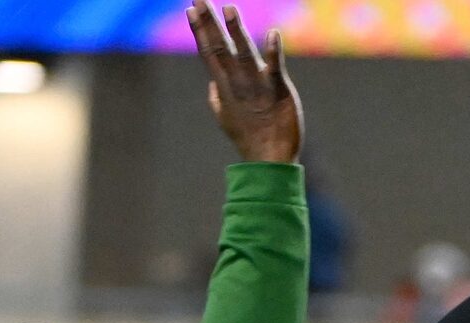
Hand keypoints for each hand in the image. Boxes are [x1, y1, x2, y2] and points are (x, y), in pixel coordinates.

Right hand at [189, 4, 302, 163]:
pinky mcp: (279, 90)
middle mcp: (238, 83)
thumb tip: (212, 84)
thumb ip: (217, 98)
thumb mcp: (226, 118)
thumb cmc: (248, 138)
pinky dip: (273, 52)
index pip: (209, 53)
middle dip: (209, 24)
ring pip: (244, 53)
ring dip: (237, 31)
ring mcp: (258, 86)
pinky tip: (273, 34)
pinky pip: (275, 68)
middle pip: (221, 49)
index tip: (190, 9)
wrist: (269, 161)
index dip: (200, 31)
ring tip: (229, 9)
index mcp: (225, 88)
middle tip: (199, 0)